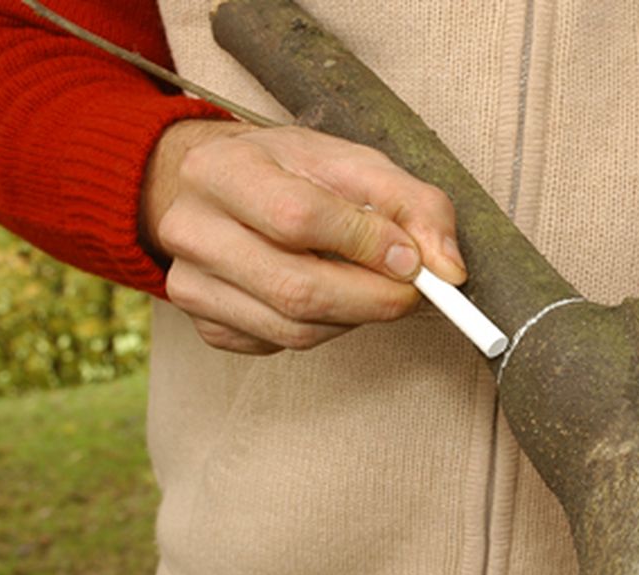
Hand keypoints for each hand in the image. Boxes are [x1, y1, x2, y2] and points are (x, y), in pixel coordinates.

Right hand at [140, 120, 465, 353]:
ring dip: (353, 318)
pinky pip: (281, 345)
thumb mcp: (355, 164)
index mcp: (222, 168)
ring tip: (372, 289)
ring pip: (294, 329)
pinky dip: (324, 329)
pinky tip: (329, 297)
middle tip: (411, 293)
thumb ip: (414, 205)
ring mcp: (190, 283)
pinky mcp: (205, 324)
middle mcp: (190, 228)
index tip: (412, 261)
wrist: (221, 187)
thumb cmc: (292, 172)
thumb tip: (448, 270)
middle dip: (372, 299)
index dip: (366, 246)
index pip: (298, 218)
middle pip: (296, 288)